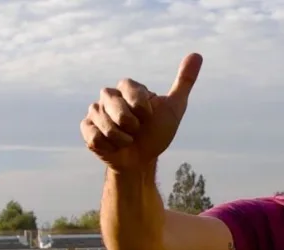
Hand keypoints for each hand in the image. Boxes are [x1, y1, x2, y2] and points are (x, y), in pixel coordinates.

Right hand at [80, 53, 202, 170]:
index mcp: (128, 88)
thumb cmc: (157, 133)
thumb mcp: (174, 108)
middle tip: (137, 130)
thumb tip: (197, 55)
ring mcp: (95, 112)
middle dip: (130, 123)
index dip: (141, 106)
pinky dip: (109, 147)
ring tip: (127, 140)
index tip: (149, 116)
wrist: (142, 161)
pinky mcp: (86, 129)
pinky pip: (94, 137)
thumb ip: (184, 82)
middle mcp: (109, 96)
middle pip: (114, 105)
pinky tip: (114, 147)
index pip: (129, 87)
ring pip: (104, 124)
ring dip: (122, 139)